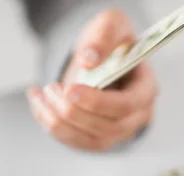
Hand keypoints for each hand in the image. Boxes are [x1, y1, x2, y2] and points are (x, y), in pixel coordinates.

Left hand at [27, 9, 157, 151]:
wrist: (101, 57)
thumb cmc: (111, 41)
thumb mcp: (111, 25)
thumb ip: (103, 37)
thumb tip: (89, 60)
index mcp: (145, 90)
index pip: (125, 106)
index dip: (96, 102)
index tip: (70, 89)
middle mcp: (135, 117)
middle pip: (106, 128)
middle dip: (73, 112)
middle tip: (51, 88)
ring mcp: (116, 133)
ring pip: (87, 140)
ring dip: (59, 121)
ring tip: (42, 94)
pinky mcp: (95, 139)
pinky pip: (73, 142)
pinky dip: (51, 125)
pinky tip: (38, 103)